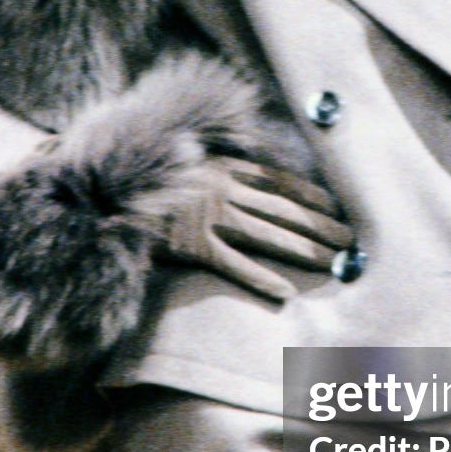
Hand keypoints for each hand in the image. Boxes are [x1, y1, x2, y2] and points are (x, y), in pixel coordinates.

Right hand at [145, 158, 353, 301]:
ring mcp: (206, 217)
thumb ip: (218, 165)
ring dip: (302, 249)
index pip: (279, 181)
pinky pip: (233, 265)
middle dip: (318, 225)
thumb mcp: (186, 159)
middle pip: (282, 209)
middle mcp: (220, 188)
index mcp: (222, 165)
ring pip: (266, 235)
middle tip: (348, 240)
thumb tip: (250, 174)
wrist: (102, 192)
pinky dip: (260, 278)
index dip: (311, 196)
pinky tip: (285, 293)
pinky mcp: (191, 246)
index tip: (336, 208)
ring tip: (330, 262)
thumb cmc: (148, 178)